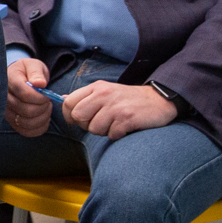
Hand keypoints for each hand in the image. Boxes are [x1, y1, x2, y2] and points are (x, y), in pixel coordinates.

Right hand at [5, 58, 52, 136]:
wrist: (19, 78)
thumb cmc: (28, 72)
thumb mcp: (33, 65)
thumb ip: (36, 72)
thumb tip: (40, 84)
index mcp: (9, 81)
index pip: (25, 94)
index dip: (40, 97)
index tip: (47, 95)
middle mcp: (4, 98)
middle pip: (26, 110)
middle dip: (43, 108)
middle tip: (48, 102)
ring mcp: (6, 111)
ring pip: (26, 123)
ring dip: (42, 118)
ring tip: (46, 109)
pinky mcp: (11, 121)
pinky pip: (26, 132)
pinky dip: (39, 128)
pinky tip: (43, 119)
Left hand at [63, 80, 178, 139]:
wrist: (159, 99)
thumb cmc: (128, 99)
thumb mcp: (105, 91)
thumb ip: (85, 96)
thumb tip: (62, 100)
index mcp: (96, 87)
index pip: (68, 103)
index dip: (70, 116)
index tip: (79, 120)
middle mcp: (104, 94)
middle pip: (78, 117)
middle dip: (86, 125)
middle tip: (100, 123)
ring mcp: (116, 106)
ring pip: (94, 128)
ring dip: (104, 131)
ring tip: (115, 123)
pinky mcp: (127, 118)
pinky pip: (111, 134)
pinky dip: (117, 135)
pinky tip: (125, 127)